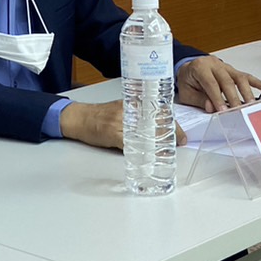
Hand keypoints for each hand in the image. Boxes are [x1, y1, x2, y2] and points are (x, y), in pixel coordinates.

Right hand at [59, 100, 184, 150]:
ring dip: (160, 144)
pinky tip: (149, 156)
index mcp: (133, 104)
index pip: (159, 111)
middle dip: (171, 133)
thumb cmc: (99, 114)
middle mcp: (129, 111)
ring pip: (147, 133)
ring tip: (168, 152)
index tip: (182, 134)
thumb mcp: (120, 109)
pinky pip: (132, 144)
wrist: (78, 117)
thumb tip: (155, 128)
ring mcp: (122, 122)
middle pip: (156, 122)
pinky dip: (142, 151)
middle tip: (180, 142)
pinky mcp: (113, 134)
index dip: (173, 123)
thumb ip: (136, 116)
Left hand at [176, 55, 260, 112]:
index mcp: (200, 68)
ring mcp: (225, 66)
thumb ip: (198, 99)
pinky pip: (245, 75)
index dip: (218, 98)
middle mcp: (214, 64)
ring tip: (251, 104)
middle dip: (234, 97)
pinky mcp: (232, 70)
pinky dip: (255, 81)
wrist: (188, 68)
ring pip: (238, 77)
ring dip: (246, 91)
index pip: (211, 84)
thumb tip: (211, 107)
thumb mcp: (186, 92)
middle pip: (227, 81)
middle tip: (238, 110)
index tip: (223, 110)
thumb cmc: (188, 80)